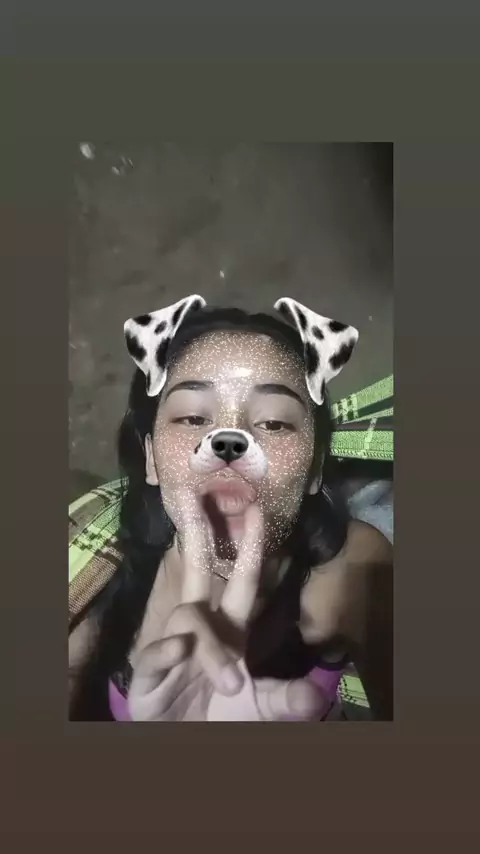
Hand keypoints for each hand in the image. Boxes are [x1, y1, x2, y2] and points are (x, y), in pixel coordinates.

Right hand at [128, 493, 327, 721]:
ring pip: (188, 620)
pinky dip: (167, 650)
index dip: (250, 547)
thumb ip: (285, 701)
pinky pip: (155, 652)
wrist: (183, 744)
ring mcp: (173, 646)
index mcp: (229, 628)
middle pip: (198, 570)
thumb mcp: (261, 710)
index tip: (258, 509)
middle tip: (191, 494)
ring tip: (230, 683)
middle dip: (197, 533)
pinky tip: (179, 652)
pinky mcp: (149, 674)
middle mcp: (201, 628)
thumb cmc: (221, 716)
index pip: (242, 580)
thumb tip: (314, 697)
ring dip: (209, 646)